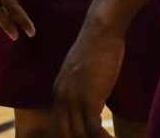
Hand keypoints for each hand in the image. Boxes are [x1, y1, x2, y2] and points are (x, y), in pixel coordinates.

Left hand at [53, 21, 125, 137]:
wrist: (101, 31)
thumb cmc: (97, 45)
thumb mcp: (81, 69)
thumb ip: (81, 85)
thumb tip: (92, 96)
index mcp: (58, 91)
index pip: (59, 123)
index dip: (72, 134)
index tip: (85, 136)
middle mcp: (62, 98)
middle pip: (66, 132)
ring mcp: (74, 100)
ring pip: (80, 134)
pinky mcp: (89, 100)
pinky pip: (94, 129)